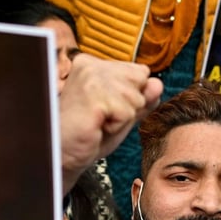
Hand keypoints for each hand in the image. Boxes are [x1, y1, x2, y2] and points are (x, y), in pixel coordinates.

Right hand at [60, 54, 162, 190]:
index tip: (104, 110)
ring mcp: (90, 77)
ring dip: (122, 119)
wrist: (62, 155)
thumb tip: (158, 84)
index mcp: (94, 64)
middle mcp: (91, 64)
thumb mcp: (121, 115)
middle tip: (102, 119)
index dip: (130, 98)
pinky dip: (117, 127)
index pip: (140, 72)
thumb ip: (141, 99)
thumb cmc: (88, 136)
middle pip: (141, 81)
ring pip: (136, 98)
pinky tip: (96, 127)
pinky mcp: (93, 94)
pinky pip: (128, 112)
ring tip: (98, 123)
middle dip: (129, 107)